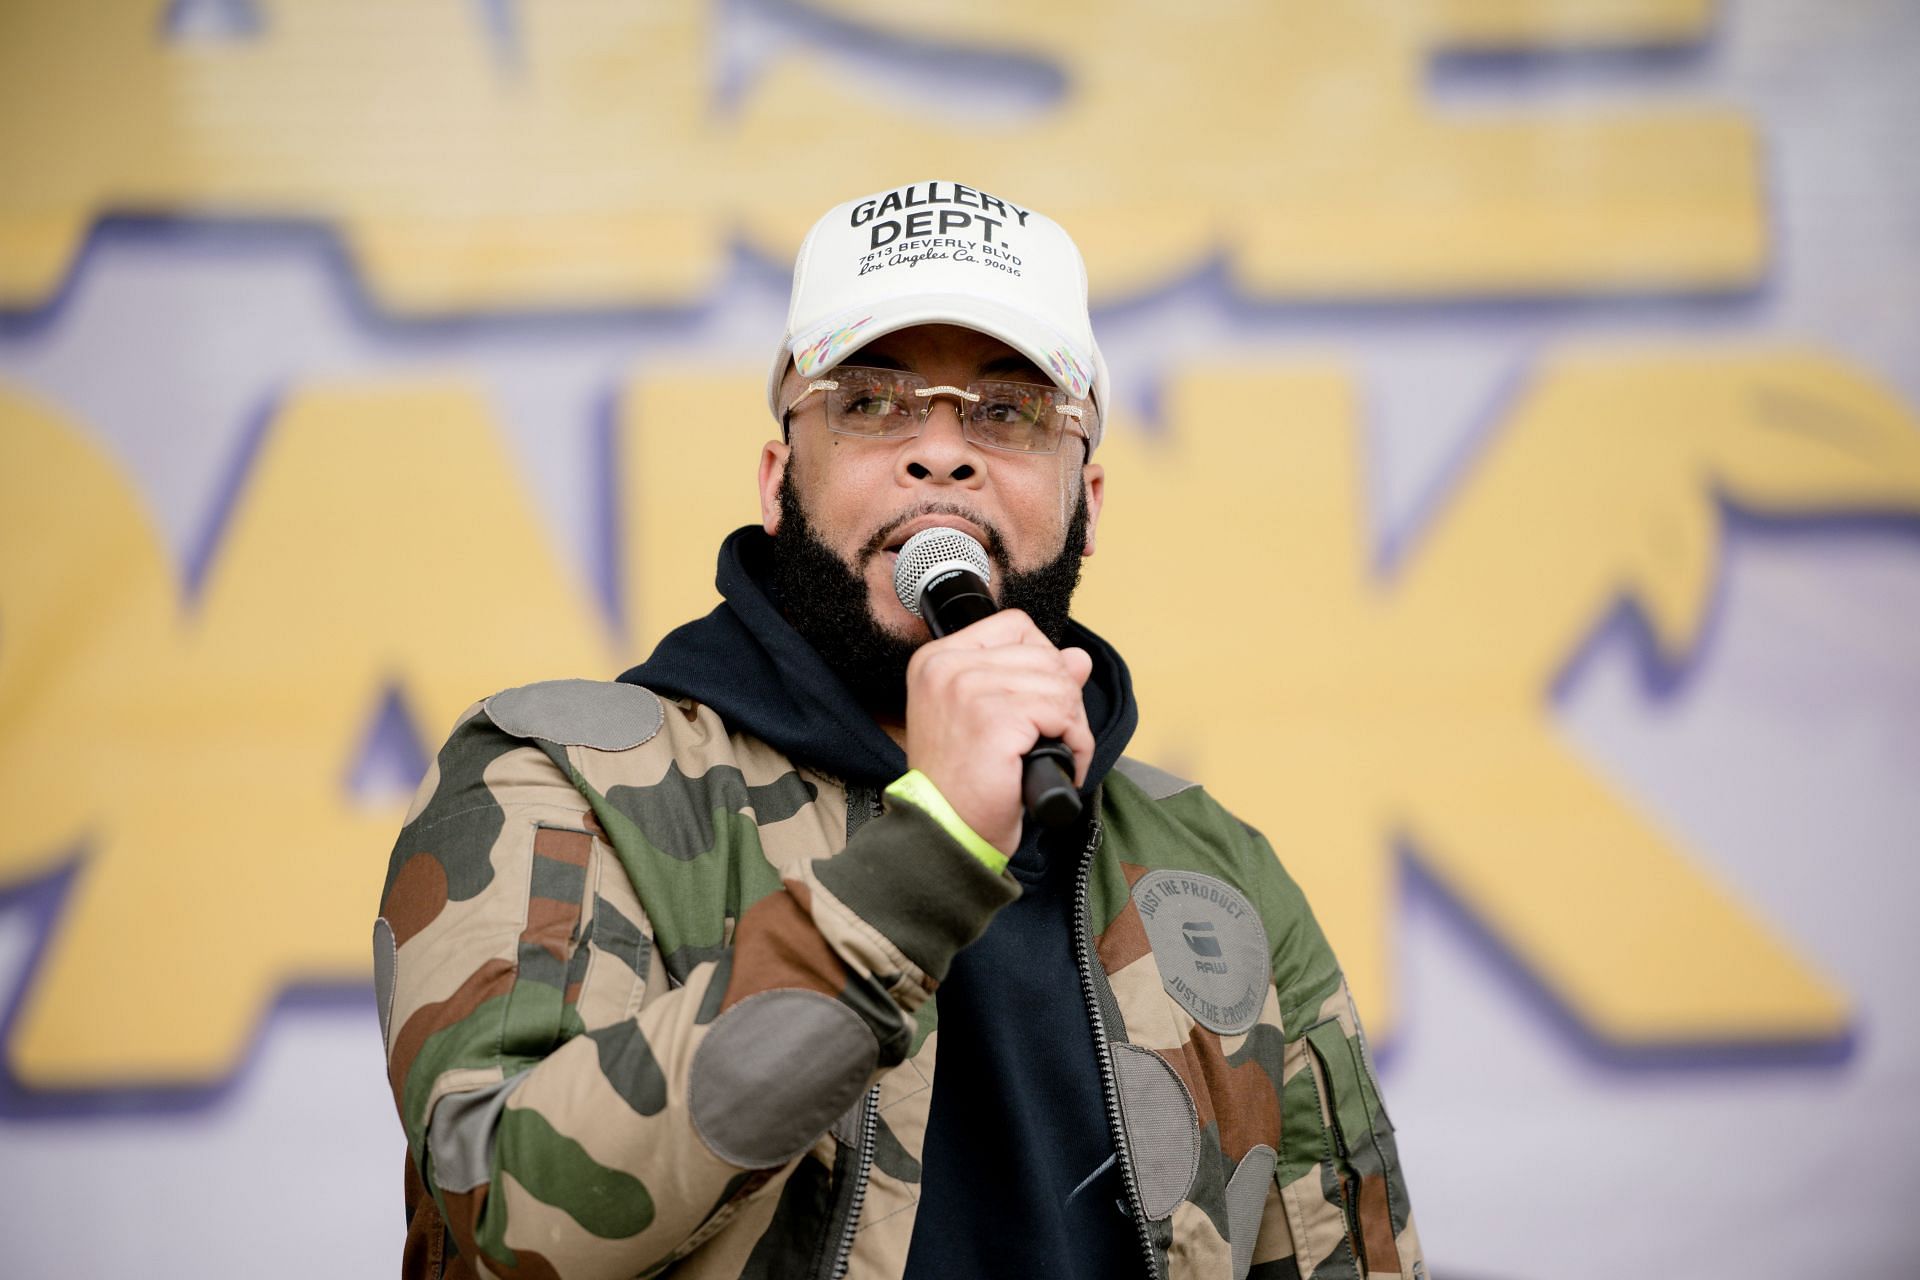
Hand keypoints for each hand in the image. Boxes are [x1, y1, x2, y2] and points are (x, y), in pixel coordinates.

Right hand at [904, 609, 1094, 854]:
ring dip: (1073, 724)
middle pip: (1044, 656)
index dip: (1042, 662)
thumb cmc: (959, 785)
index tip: (1038, 704)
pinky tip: (1063, 765)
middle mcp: (948, 667)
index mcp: (937, 660)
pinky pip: (1063, 715)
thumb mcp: (988, 719)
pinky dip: (1076, 744)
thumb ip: (1030, 679)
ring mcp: (970, 689)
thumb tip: (1078, 658)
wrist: (944, 831)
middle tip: (1054, 737)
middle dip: (1064, 699)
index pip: (1015, 627)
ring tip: (1057, 754)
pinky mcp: (997, 718)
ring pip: (1060, 684)